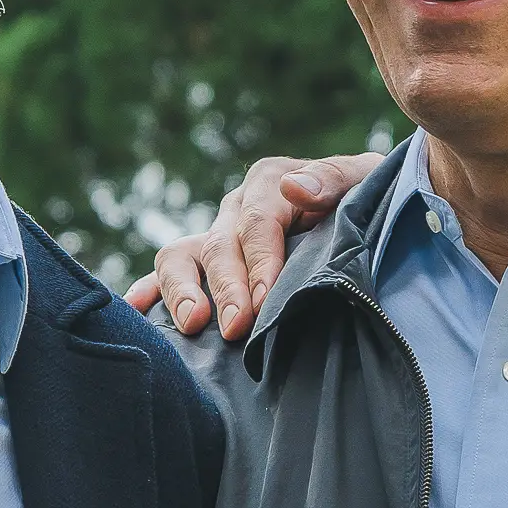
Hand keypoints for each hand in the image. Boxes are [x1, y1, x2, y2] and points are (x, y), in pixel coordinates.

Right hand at [123, 151, 382, 340]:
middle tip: (236, 327)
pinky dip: (148, 292)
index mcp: (272, 182)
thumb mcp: (366, 179)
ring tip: (193, 325)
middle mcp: (236, 208)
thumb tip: (295, 188)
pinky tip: (139, 313)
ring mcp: (214, 236)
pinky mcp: (203, 264)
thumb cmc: (368, 201)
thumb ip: (335, 179)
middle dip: (225, 288)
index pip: (257, 222)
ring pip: (179, 257)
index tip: (265, 300)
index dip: (259, 261)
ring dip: (181, 291)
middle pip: (218, 246)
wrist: (366, 217)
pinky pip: (166, 275)